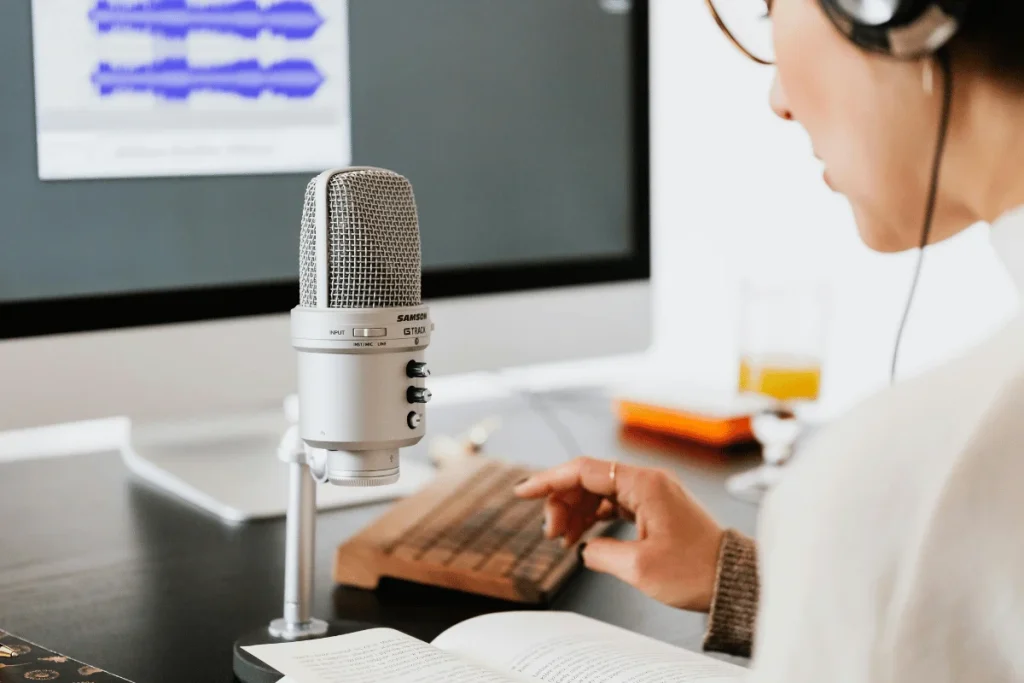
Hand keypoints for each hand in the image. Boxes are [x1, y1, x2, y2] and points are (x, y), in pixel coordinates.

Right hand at [514, 457, 723, 612]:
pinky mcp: (655, 507)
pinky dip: (594, 516)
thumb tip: (584, 548)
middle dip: (562, 503)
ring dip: (576, 511)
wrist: (733, 580)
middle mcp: (648, 481)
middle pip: (589, 479)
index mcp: (644, 484)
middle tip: (552, 535)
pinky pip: (614, 502)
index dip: (548, 480)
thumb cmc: (696, 571)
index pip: (584, 471)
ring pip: (599, 491)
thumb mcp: (639, 568)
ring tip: (564, 540)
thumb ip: (600, 552)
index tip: (522, 491)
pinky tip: (583, 535)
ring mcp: (652, 493)